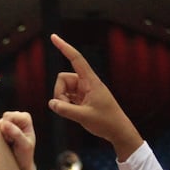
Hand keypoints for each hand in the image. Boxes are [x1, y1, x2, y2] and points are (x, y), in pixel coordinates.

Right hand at [0, 110, 37, 169]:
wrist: (21, 164)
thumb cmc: (25, 155)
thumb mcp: (24, 146)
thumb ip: (16, 133)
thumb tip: (5, 124)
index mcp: (25, 118)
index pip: (9, 116)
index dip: (8, 127)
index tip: (14, 138)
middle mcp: (17, 117)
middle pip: (2, 119)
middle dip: (4, 131)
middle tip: (11, 141)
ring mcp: (9, 122)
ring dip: (1, 135)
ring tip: (8, 142)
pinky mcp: (2, 128)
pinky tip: (4, 142)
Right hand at [47, 34, 139, 152]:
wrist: (118, 131)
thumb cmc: (106, 122)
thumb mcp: (83, 117)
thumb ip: (65, 110)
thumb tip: (51, 103)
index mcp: (91, 81)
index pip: (76, 59)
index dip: (64, 47)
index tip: (54, 37)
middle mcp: (87, 83)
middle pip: (63, 78)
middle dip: (60, 92)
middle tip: (65, 107)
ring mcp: (84, 91)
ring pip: (64, 89)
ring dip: (63, 100)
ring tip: (72, 113)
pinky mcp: (83, 98)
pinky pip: (68, 96)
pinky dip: (66, 104)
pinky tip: (74, 113)